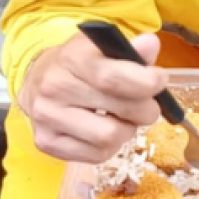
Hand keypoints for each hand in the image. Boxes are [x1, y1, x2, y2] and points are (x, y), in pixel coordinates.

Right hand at [19, 31, 166, 163]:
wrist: (39, 83)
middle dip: (146, 110)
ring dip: (127, 131)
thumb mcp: (104, 51)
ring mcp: (48, 117)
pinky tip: (101, 130)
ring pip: (112, 137)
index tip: (159, 80)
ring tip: (119, 119)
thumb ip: (131, 51)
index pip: (114, 78)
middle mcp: (55, 87)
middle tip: (143, 105)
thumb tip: (151, 44)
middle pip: (123, 110)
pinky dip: (110, 147)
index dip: (148, 83)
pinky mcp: (48, 143)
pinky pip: (99, 155)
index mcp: (72, 58)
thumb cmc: (82, 68)